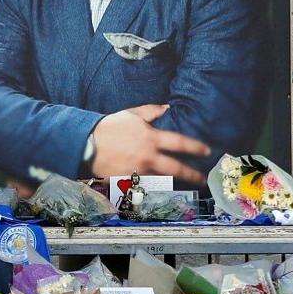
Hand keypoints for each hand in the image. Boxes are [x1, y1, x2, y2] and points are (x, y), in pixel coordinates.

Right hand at [87, 104, 210, 183]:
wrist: (86, 145)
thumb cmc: (109, 127)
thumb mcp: (131, 115)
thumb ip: (151, 112)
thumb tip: (167, 108)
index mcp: (150, 138)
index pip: (179, 143)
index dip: (195, 147)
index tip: (206, 151)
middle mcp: (148, 157)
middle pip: (176, 168)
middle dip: (192, 174)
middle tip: (202, 179)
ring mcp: (139, 171)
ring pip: (162, 180)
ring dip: (172, 181)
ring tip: (180, 182)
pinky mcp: (129, 182)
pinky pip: (145, 185)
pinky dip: (152, 185)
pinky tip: (157, 185)